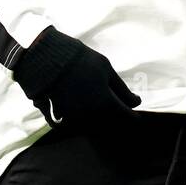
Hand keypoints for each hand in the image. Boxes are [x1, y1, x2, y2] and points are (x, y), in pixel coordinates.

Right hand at [13, 26, 140, 131]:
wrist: (48, 59)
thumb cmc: (81, 60)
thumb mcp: (106, 69)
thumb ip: (122, 89)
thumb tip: (137, 102)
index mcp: (106, 103)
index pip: (126, 115)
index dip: (133, 114)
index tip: (135, 107)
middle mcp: (91, 116)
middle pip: (110, 122)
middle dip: (116, 114)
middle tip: (117, 103)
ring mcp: (75, 118)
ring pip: (93, 125)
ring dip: (99, 117)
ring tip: (97, 102)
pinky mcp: (60, 118)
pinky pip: (75, 123)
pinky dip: (80, 118)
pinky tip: (81, 105)